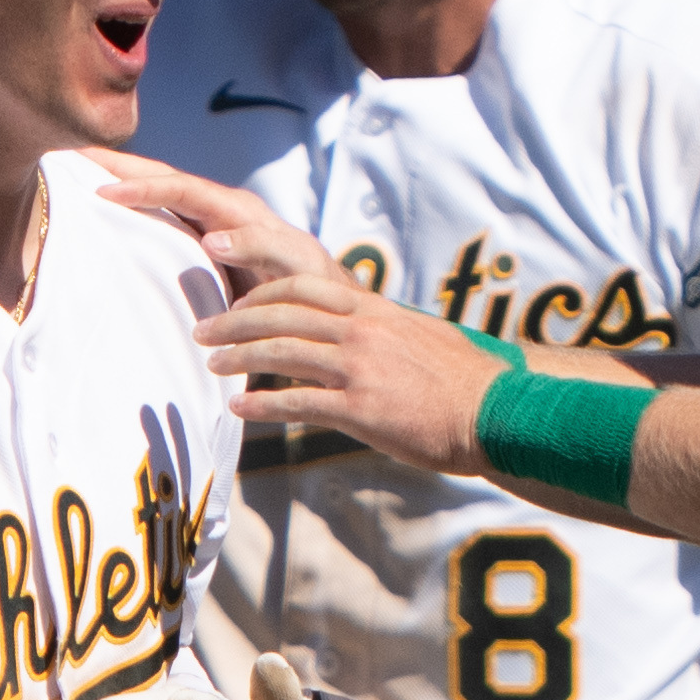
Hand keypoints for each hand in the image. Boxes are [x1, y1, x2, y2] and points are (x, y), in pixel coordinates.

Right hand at [91, 149, 343, 293]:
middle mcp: (222, 209)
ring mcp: (211, 224)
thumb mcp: (295, 268)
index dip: (143, 187)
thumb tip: (214, 238)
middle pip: (163, 178)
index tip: (103, 189)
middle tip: (70, 155)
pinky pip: (164, 219)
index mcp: (239, 211)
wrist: (325, 309)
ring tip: (75, 171)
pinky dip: (133, 208)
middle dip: (119, 164)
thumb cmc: (314, 290)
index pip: (182, 188)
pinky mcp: (203, 244)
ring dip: (121, 179)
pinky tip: (104, 213)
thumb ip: (262, 249)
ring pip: (159, 194)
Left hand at [195, 276, 502, 474]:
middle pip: (281, 314)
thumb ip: (381, 330)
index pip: (303, 287)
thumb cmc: (464, 381)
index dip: (261, 291)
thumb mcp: (421, 337)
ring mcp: (359, 368)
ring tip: (211, 365)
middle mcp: (362, 331)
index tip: (235, 301)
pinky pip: (297, 401)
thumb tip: (359, 333)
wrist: (496, 412)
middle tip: (203, 329)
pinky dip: (263, 404)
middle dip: (234, 320)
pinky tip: (240, 408)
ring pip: (281, 352)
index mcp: (373, 310)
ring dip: (238, 357)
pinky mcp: (361, 407)